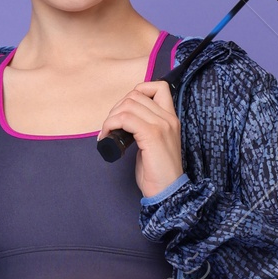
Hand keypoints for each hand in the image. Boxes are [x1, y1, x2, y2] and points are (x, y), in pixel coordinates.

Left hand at [99, 79, 182, 196]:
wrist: (167, 192)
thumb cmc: (157, 173)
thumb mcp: (154, 144)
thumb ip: (145, 127)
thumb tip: (124, 118)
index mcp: (171, 118)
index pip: (158, 86)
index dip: (137, 92)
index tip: (126, 112)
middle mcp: (168, 118)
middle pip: (136, 94)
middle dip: (117, 108)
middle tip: (111, 127)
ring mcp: (161, 125)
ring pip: (128, 104)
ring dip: (111, 118)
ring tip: (107, 134)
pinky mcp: (152, 135)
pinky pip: (125, 118)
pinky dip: (110, 125)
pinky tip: (106, 138)